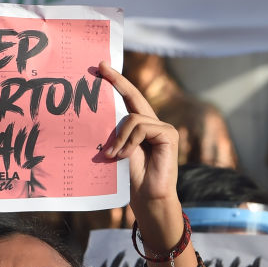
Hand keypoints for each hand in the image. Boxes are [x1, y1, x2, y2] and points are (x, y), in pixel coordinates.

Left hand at [97, 61, 179, 243]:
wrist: (148, 199)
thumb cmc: (132, 180)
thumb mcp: (118, 151)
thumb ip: (115, 133)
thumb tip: (99, 115)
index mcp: (141, 128)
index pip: (129, 101)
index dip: (118, 83)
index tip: (102, 68)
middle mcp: (153, 124)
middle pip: (134, 97)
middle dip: (117, 81)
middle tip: (100, 68)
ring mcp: (163, 129)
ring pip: (133, 117)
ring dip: (118, 136)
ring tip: (113, 155)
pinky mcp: (169, 135)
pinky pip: (141, 126)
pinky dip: (129, 140)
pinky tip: (125, 155)